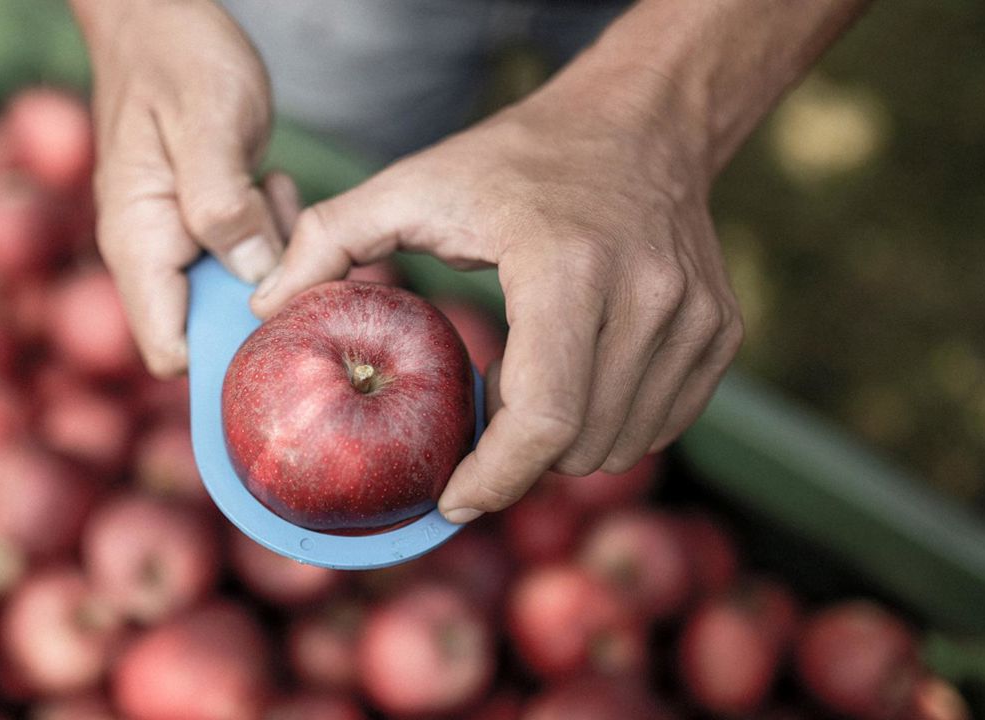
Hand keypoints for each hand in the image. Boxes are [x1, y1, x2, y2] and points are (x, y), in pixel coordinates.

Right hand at [71, 0, 294, 376]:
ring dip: (272, 263)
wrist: (160, 18)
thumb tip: (253, 277)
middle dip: (262, 301)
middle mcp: (151, 255)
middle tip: (286, 234)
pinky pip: (243, 260)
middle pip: (210, 332)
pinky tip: (272, 189)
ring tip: (275, 197)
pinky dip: (270, 237)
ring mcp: (175, 241)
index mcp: (138, 244)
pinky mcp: (202, 225)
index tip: (279, 314)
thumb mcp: (207, 123)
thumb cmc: (175, 58)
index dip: (227, 354)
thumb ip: (224, 205)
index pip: (171, 350)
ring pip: (234, 296)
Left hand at [251, 68, 743, 523]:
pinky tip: (570, 388)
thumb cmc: (521, 157)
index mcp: (568, 269)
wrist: (640, 121)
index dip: (493, 478)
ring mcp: (695, 320)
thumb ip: (330, 239)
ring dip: (564, 449)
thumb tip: (264, 306)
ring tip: (519, 406)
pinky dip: (611, 428)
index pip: (542, 418)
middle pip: (581, 445)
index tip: (450, 498)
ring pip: (625, 444)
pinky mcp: (720, 332)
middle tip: (472, 442)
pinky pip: (662, 423)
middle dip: (519, 464)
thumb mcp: (417, 183)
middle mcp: (648, 299)